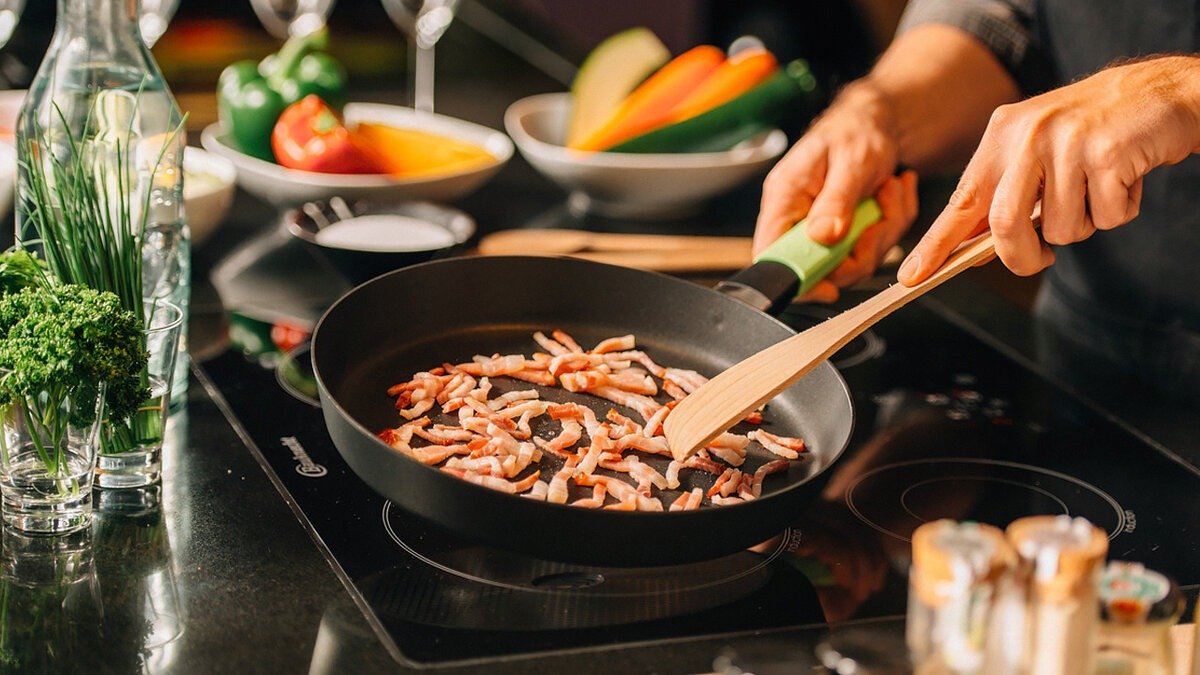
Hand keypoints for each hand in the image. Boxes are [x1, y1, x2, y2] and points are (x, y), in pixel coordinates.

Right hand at [754, 80, 917, 302]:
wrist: (875, 121)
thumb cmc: (856, 131)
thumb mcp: (851, 161)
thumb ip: (836, 200)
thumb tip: (823, 237)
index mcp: (784, 198)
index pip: (770, 254)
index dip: (795, 278)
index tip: (829, 287)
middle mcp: (797, 218)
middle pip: (819, 267)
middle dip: (861, 249)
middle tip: (881, 212)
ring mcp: (821, 229)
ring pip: (852, 261)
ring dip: (883, 231)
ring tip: (890, 191)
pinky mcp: (844, 233)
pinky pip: (870, 250)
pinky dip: (891, 225)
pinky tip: (891, 195)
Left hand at [899, 56, 1199, 283]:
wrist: (1158, 90)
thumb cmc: (1092, 129)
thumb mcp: (1036, 148)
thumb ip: (1005, 190)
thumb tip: (974, 246)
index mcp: (1001, 135)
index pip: (961, 200)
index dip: (936, 244)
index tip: (913, 276)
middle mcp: (1028, 136)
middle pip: (1003, 224)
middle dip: (1021, 255)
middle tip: (1040, 259)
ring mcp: (1067, 143)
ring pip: (1061, 229)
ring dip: (1084, 224)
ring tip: (1098, 188)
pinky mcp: (1108, 154)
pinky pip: (1106, 217)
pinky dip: (1119, 211)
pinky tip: (1125, 178)